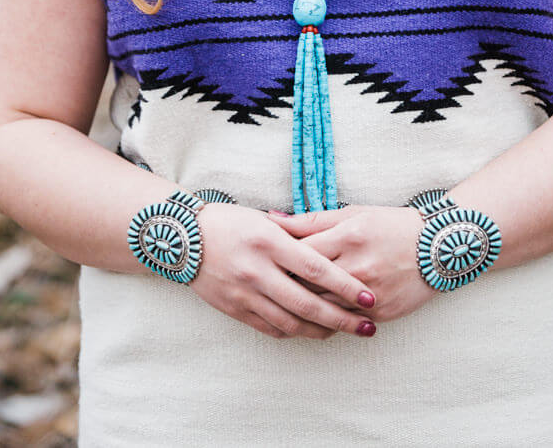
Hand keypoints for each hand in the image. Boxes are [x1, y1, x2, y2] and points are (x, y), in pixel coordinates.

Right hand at [190, 203, 377, 340]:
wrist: (183, 237)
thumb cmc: (230, 221)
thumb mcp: (264, 220)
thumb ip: (295, 235)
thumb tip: (330, 247)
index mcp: (270, 242)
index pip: (317, 269)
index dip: (346, 286)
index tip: (370, 297)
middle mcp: (258, 270)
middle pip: (308, 303)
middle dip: (343, 319)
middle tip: (368, 326)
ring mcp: (245, 293)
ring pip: (291, 322)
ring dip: (321, 330)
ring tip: (343, 331)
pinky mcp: (234, 309)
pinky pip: (270, 328)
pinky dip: (293, 332)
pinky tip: (309, 330)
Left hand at [267, 204, 437, 322]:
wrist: (438, 248)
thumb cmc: (391, 225)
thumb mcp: (353, 214)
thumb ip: (311, 220)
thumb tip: (272, 218)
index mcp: (349, 236)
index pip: (300, 254)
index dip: (279, 259)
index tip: (263, 261)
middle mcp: (358, 266)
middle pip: (308, 284)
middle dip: (285, 285)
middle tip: (267, 285)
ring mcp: (369, 293)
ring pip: (323, 308)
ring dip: (302, 306)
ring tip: (283, 302)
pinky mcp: (379, 313)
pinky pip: (343, 321)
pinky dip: (326, 319)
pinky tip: (312, 315)